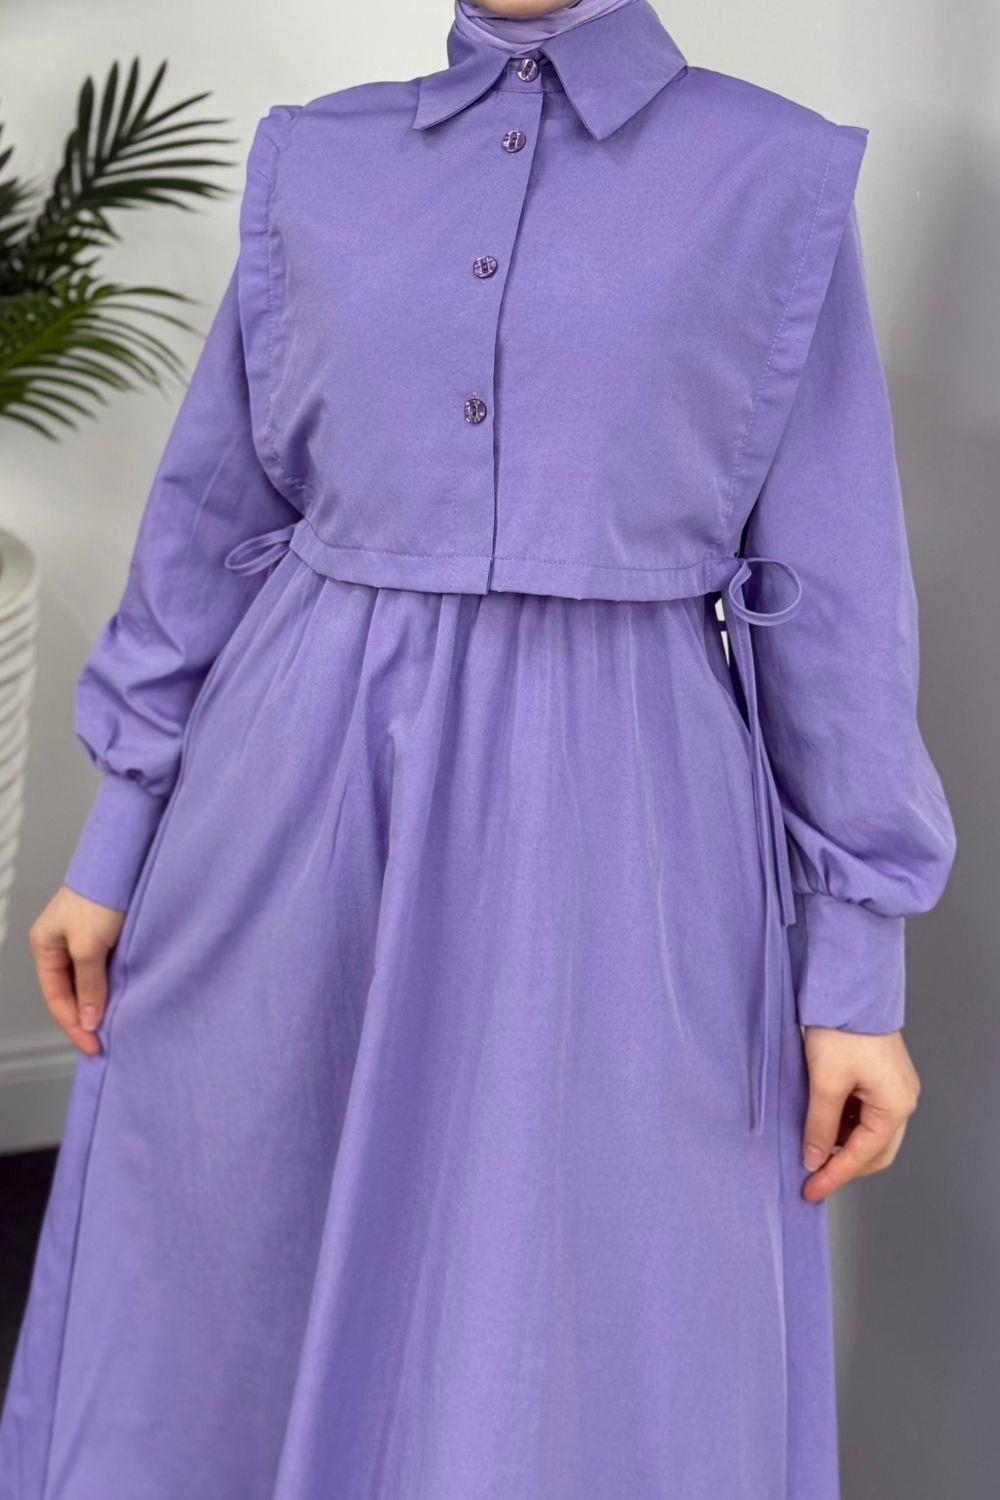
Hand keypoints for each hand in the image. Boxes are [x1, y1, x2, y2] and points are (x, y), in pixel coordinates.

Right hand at [29, 886, 125, 1055]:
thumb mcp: (88, 946)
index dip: (74, 1025)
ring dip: (99, 1005)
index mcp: (45, 946)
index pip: (56, 997)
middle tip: (104, 1045)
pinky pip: (103, 970)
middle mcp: (60, 946)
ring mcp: (82, 941)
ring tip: (114, 1029)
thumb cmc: (98, 898)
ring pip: (88, 983)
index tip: (93, 1047)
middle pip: (71, 993)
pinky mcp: (104, 936)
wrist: (122, 863)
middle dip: (85, 1020)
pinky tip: (121, 1002)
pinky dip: (110, 988)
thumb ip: (89, 985)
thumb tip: (89, 1021)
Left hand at [801, 1027, 919, 1203]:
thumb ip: (820, 1125)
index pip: (863, 1156)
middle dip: (843, 1165)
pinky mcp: (882, 1077)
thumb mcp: (825, 1082)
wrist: (849, 988)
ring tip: (812, 1148)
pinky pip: (866, 1113)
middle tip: (813, 1177)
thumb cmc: (843, 1030)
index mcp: (895, 1106)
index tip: (811, 1191)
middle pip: (874, 1151)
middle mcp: (902, 1100)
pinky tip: (822, 1124)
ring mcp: (894, 1088)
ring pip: (870, 1133)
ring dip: (843, 1144)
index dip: (834, 1176)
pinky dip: (845, 1124)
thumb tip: (814, 1158)